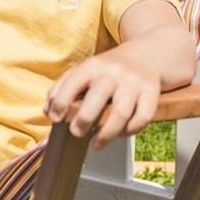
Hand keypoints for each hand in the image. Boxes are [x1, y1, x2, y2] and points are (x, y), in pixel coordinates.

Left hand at [45, 53, 161, 147]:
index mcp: (93, 66)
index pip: (73, 82)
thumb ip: (63, 88)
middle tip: (76, 133)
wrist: (145, 55)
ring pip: (121, 113)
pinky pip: (142, 118)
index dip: (61, 101)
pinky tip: (120, 135)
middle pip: (98, 97)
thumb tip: (47, 111)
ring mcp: (134, 83)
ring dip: (106, 133)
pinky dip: (130, 131)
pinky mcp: (151, 94)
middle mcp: (114, 73)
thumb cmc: (108, 69)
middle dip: (84, 119)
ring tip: (95, 144)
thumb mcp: (84, 70)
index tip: (55, 118)